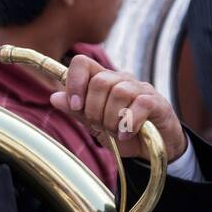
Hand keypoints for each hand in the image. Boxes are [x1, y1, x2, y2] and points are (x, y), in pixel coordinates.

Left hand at [49, 54, 187, 162]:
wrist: (155, 149)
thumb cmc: (124, 134)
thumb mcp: (96, 126)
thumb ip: (78, 112)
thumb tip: (54, 97)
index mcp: (103, 81)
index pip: (82, 63)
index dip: (74, 82)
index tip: (75, 106)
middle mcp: (122, 80)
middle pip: (100, 81)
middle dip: (94, 109)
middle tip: (100, 126)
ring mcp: (141, 89)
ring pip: (119, 92)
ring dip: (112, 119)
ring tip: (115, 132)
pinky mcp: (157, 102)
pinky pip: (140, 105)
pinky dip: (129, 123)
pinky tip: (126, 134)